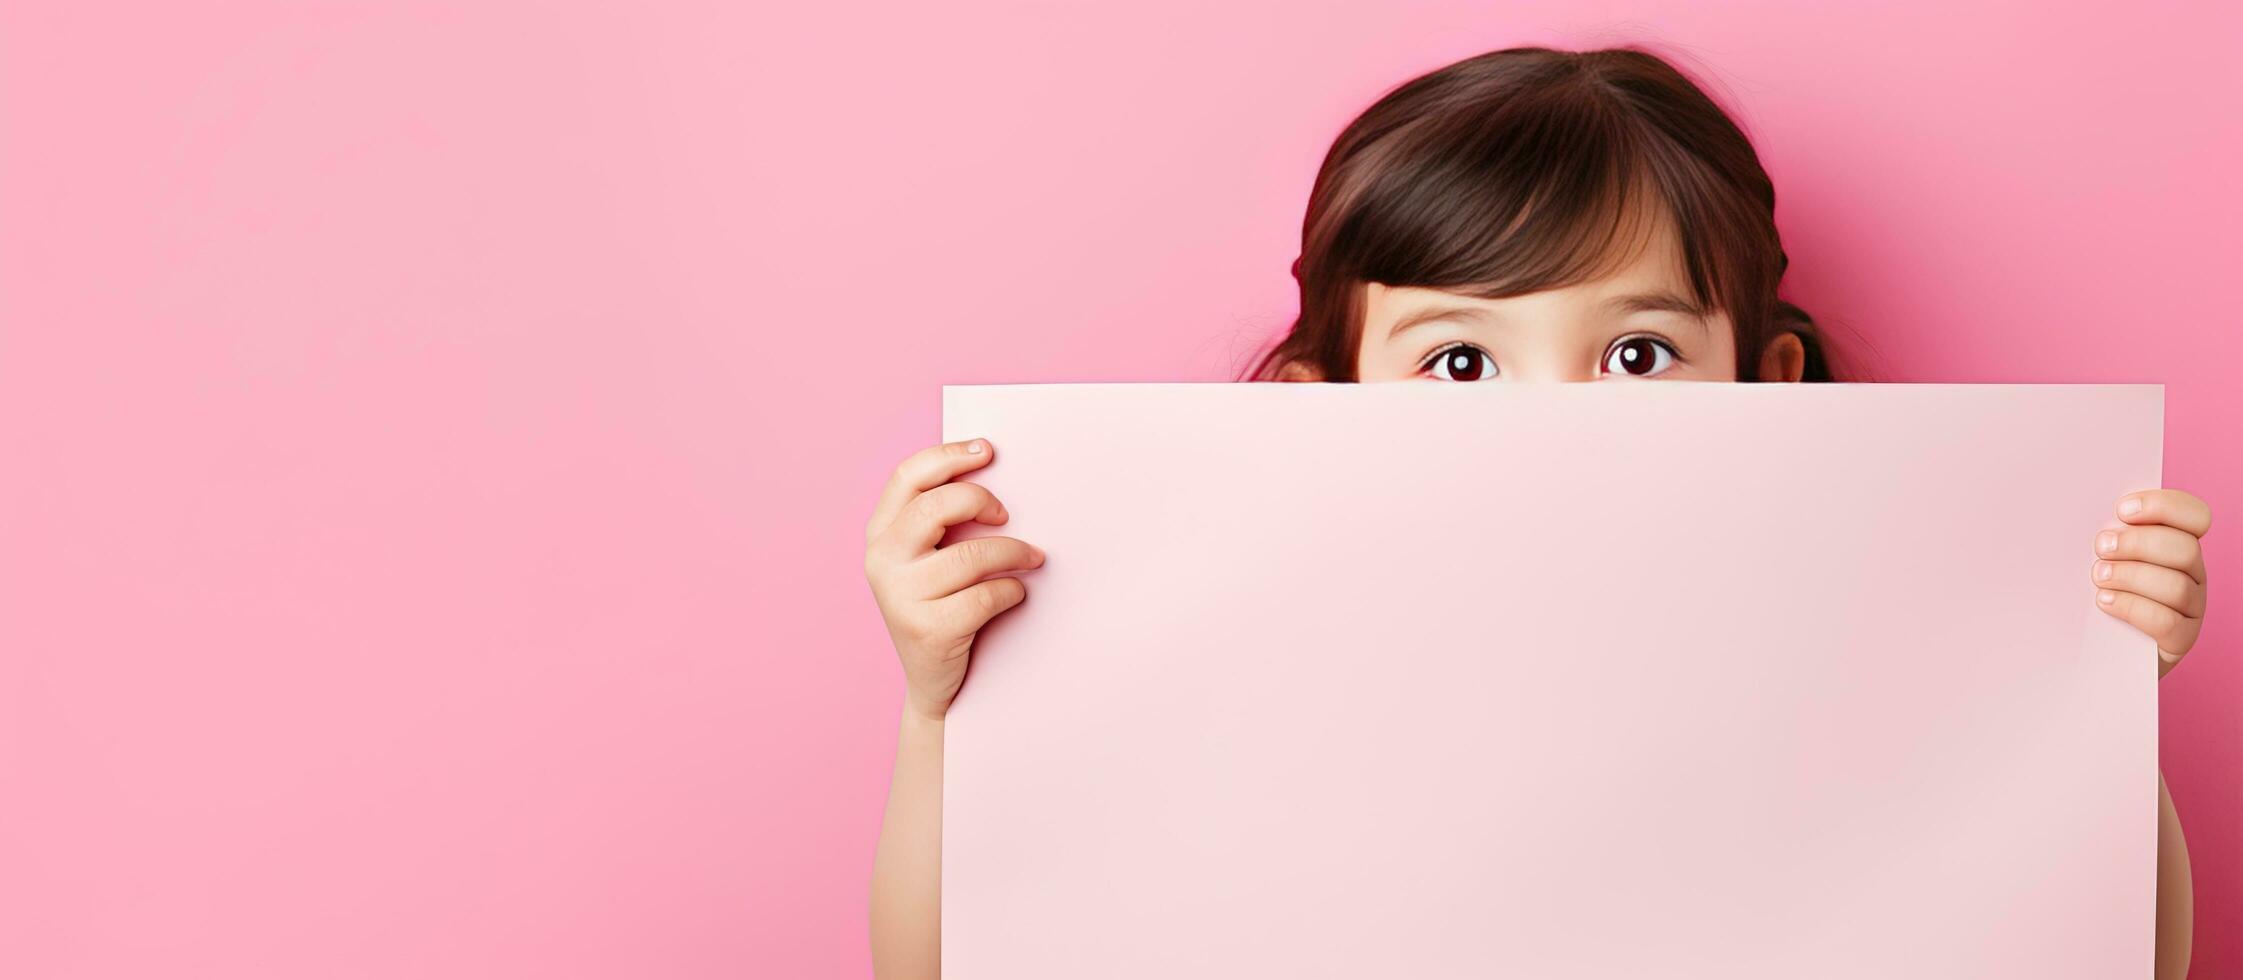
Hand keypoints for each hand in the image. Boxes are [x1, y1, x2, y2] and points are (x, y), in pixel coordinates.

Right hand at [864, 438, 1045, 719]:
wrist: (934, 683)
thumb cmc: (941, 607)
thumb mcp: (926, 559)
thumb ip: (940, 519)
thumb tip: (992, 468)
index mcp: (879, 534)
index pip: (908, 476)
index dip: (949, 456)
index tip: (988, 450)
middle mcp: (881, 562)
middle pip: (935, 507)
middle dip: (981, 501)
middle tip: (1006, 514)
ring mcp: (900, 598)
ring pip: (969, 555)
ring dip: (1013, 552)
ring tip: (1033, 557)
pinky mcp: (928, 630)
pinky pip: (985, 595)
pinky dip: (1011, 590)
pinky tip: (1016, 594)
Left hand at [2093, 489, 2211, 676]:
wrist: (2095, 644)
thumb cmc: (2095, 587)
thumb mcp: (2103, 555)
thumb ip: (2110, 534)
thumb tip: (2084, 510)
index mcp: (2179, 543)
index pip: (2195, 516)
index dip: (2164, 506)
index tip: (2122, 509)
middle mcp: (2193, 573)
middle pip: (2185, 549)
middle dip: (2138, 543)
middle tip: (2101, 547)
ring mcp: (2191, 608)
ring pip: (2177, 586)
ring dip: (2132, 576)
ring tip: (2098, 576)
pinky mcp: (2180, 639)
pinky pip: (2168, 622)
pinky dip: (2133, 608)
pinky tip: (2104, 601)